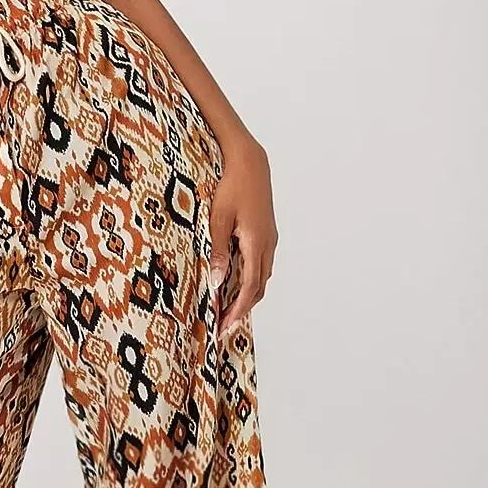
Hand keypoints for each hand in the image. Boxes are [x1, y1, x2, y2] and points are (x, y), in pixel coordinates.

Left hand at [208, 136, 276, 336]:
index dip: (237, 310)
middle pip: (259, 287)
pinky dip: (252, 279)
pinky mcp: (266, 232)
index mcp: (257, 244)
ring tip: (230, 308)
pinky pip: (261, 263)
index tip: (224, 326)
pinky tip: (237, 281)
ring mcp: (269, 238)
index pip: (249, 288)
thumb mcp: (218, 219)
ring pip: (262, 276)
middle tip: (225, 325)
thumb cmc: (231, 186)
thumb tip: (217, 282)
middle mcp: (268, 244)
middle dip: (243, 308)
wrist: (249, 161)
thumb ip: (217, 251)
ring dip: (248, 295)